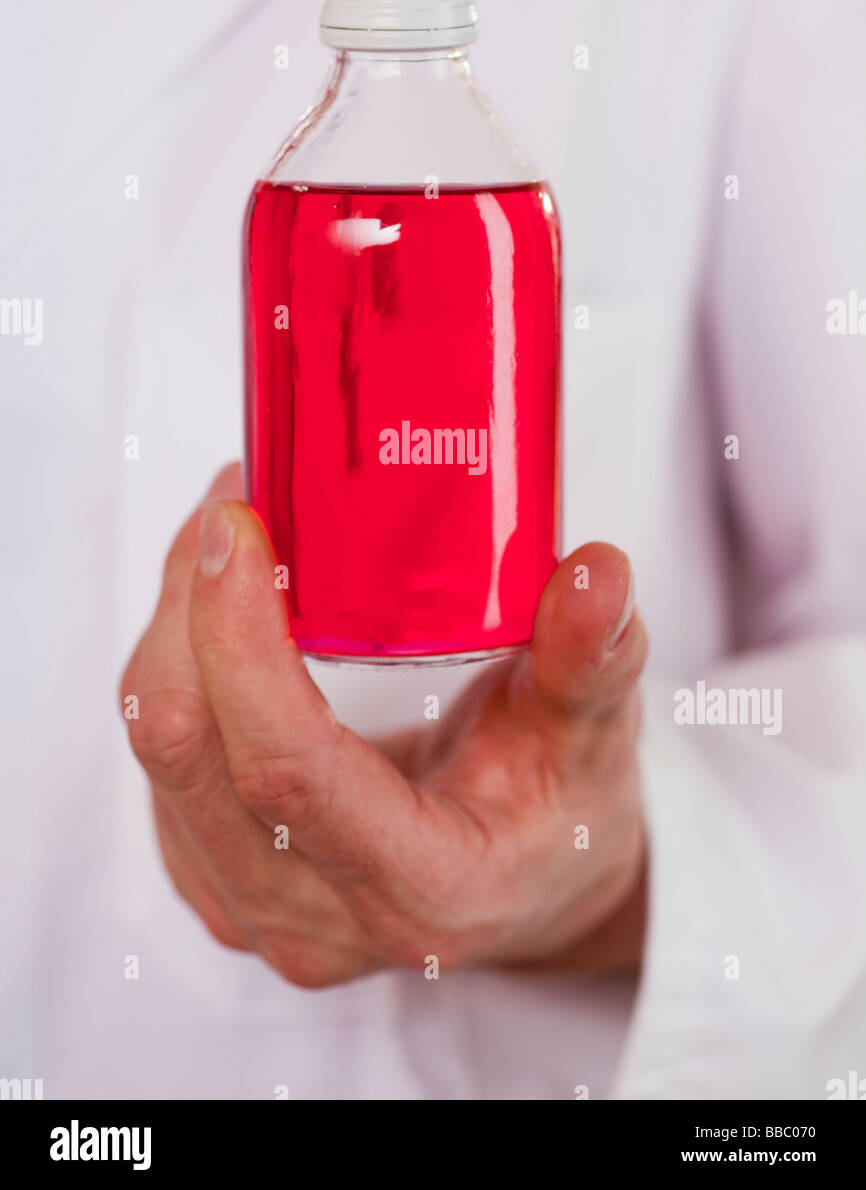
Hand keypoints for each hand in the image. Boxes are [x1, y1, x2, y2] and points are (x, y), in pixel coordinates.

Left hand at [121, 464, 647, 986]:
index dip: (243, 645)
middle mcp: (316, 919)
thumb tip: (598, 575)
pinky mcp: (218, 878)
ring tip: (231, 539)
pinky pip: (164, 762)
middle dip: (192, 609)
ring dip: (176, 628)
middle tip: (236, 503)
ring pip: (164, 751)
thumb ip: (594, 657)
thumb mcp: (599, 737)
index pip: (289, 771)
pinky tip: (218, 611)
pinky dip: (177, 669)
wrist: (526, 890)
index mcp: (420, 888)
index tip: (237, 529)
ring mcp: (256, 908)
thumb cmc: (563, 814)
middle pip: (195, 752)